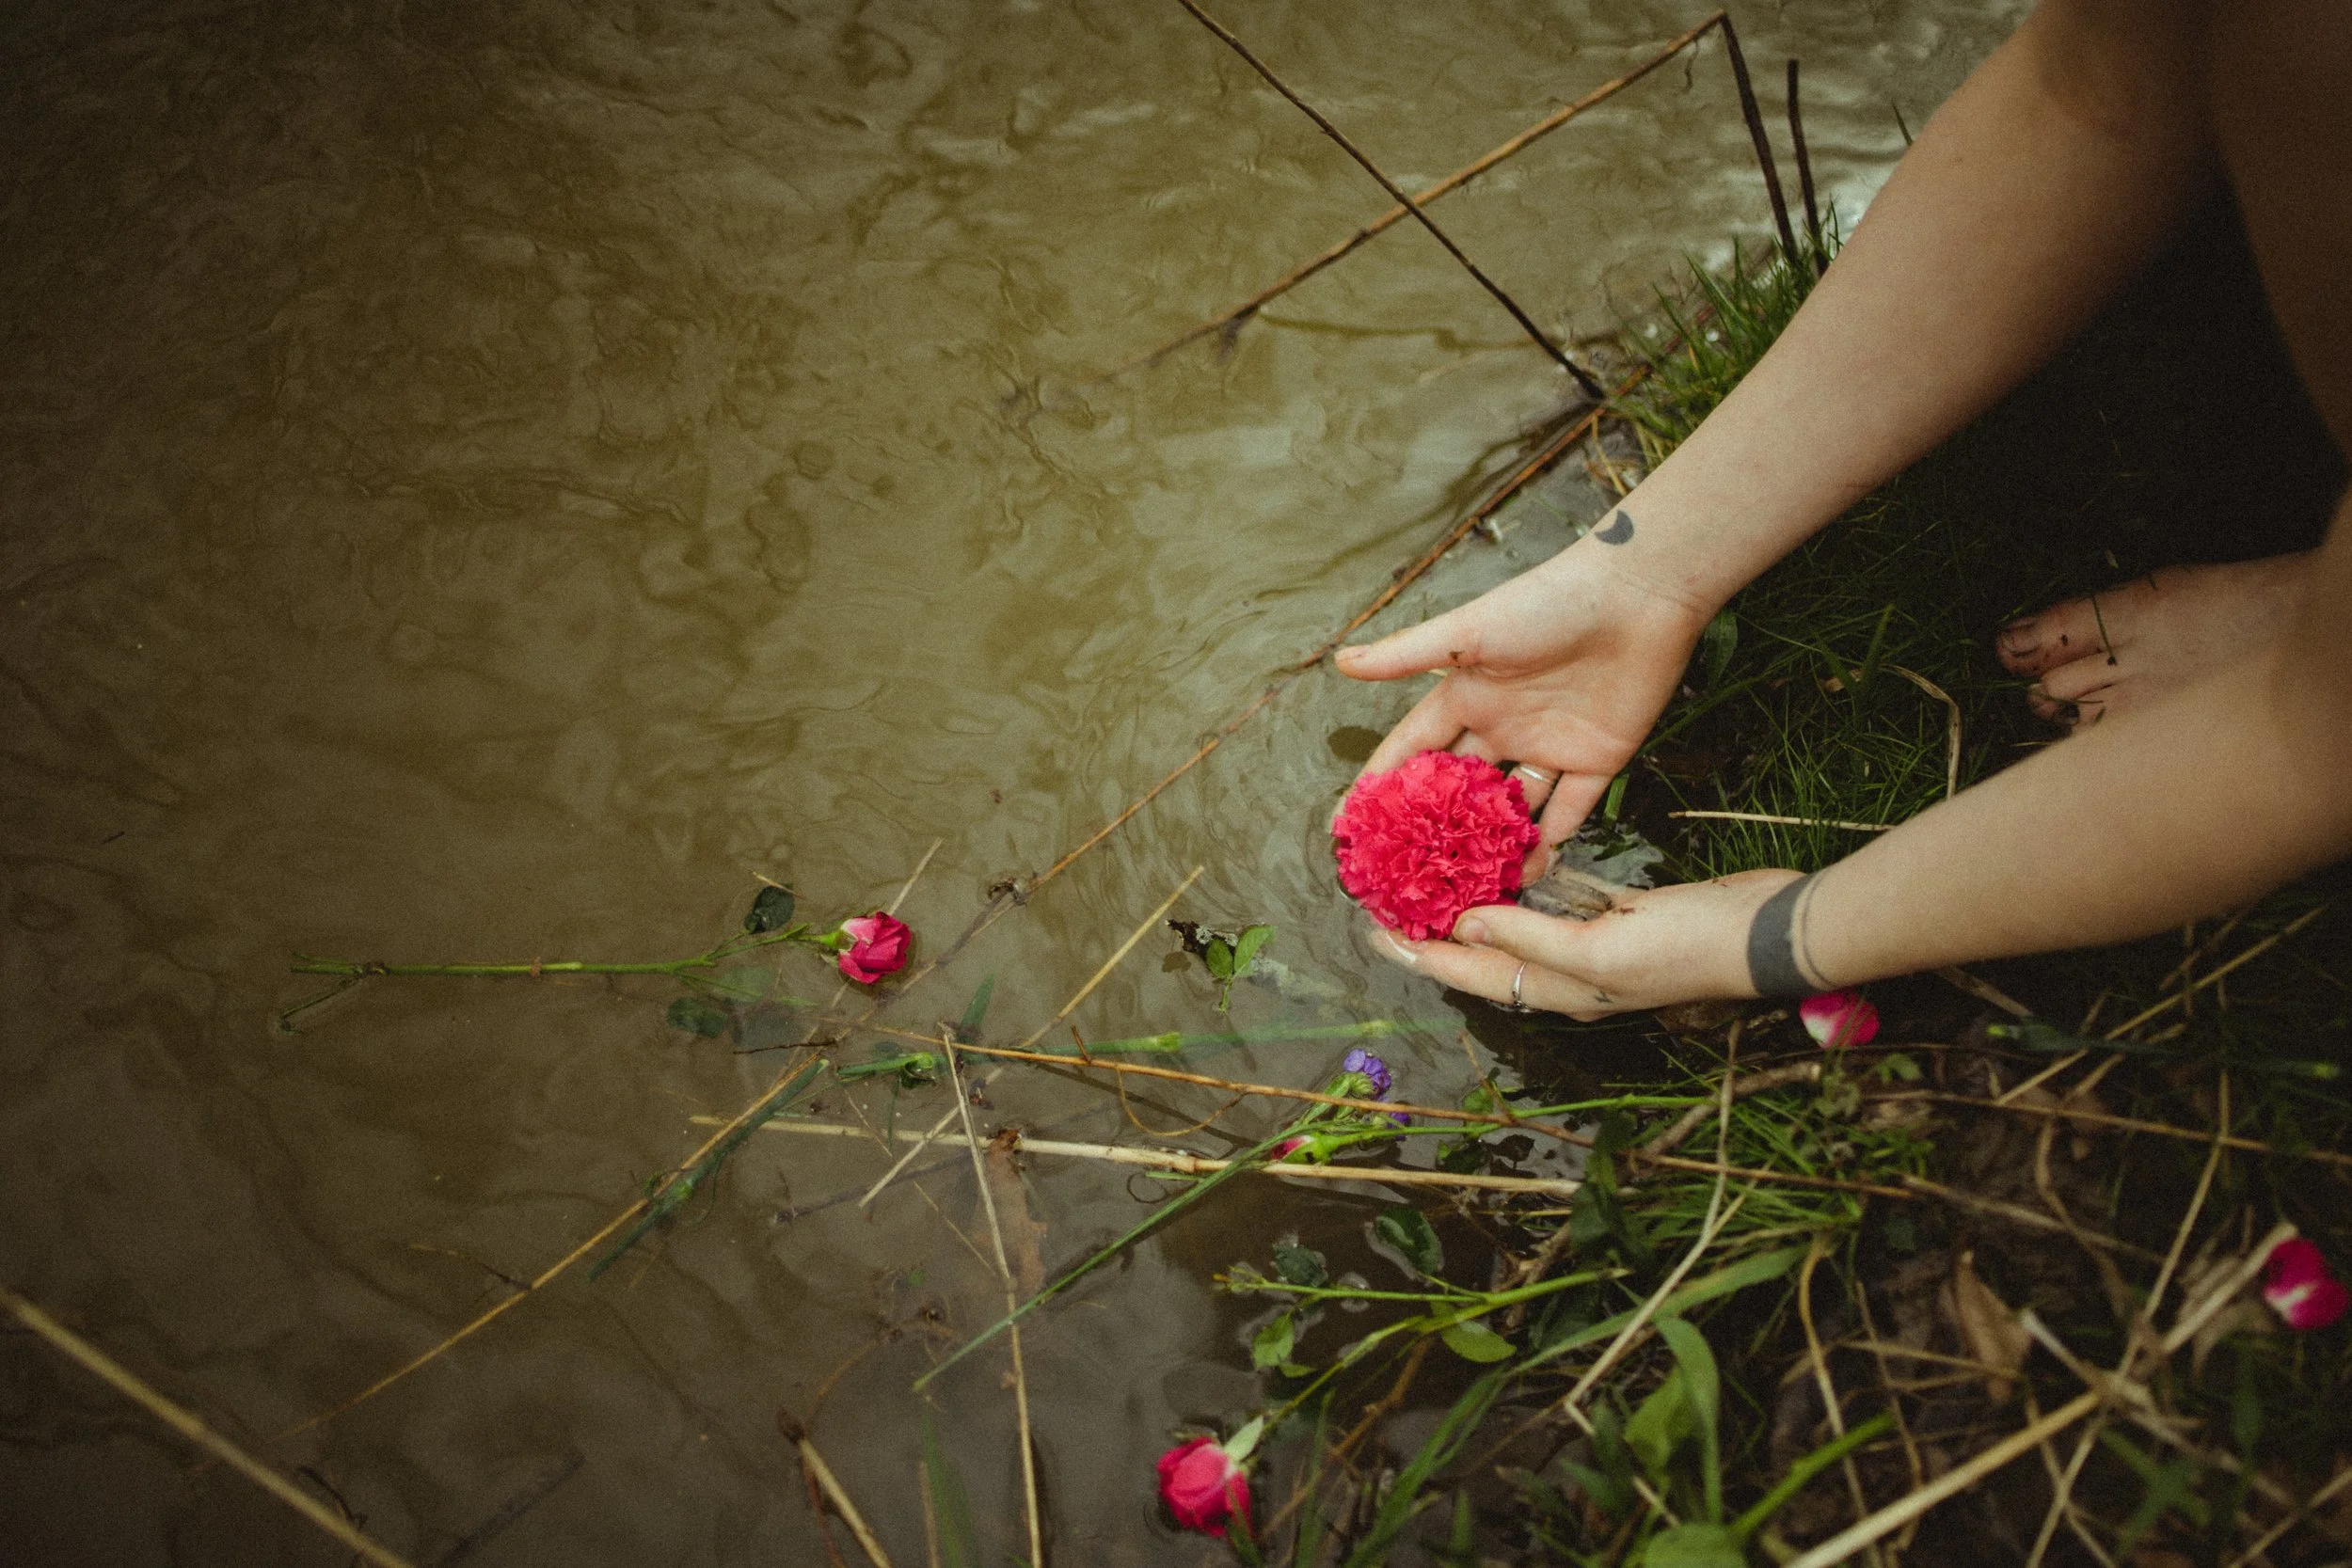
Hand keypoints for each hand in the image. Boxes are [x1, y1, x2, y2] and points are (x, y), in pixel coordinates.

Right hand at [1336, 542, 1710, 846]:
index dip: (1381, 784)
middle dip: (1430, 830)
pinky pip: (1567, 814)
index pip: (1414, 750)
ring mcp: (1548, 747)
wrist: (1638, 595)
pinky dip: (1549, 845)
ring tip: (1460, 890)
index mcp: (1467, 697)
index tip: (1347, 824)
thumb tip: (1341, 662)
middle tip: (1401, 874)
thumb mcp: (1469, 631)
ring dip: (1487, 847)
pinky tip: (1524, 877)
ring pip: (1509, 812)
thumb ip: (1407, 654)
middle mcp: (1503, 727)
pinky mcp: (1596, 761)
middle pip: (1458, 790)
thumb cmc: (1548, 602)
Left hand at [1368, 870, 1802, 1017]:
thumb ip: (1528, 935)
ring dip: (1473, 906)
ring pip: (1514, 928)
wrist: (1767, 930)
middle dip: (1435, 930)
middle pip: (1483, 956)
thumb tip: (1463, 922)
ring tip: (1433, 877)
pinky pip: (1549, 905)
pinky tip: (1504, 862)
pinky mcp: (1614, 917)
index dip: (1419, 950)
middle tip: (1389, 897)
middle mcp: (1567, 975)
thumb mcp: (1600, 947)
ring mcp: (1592, 947)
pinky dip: (1519, 886)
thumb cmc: (1688, 946)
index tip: (1371, 926)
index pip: (1470, 972)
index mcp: (1559, 989)